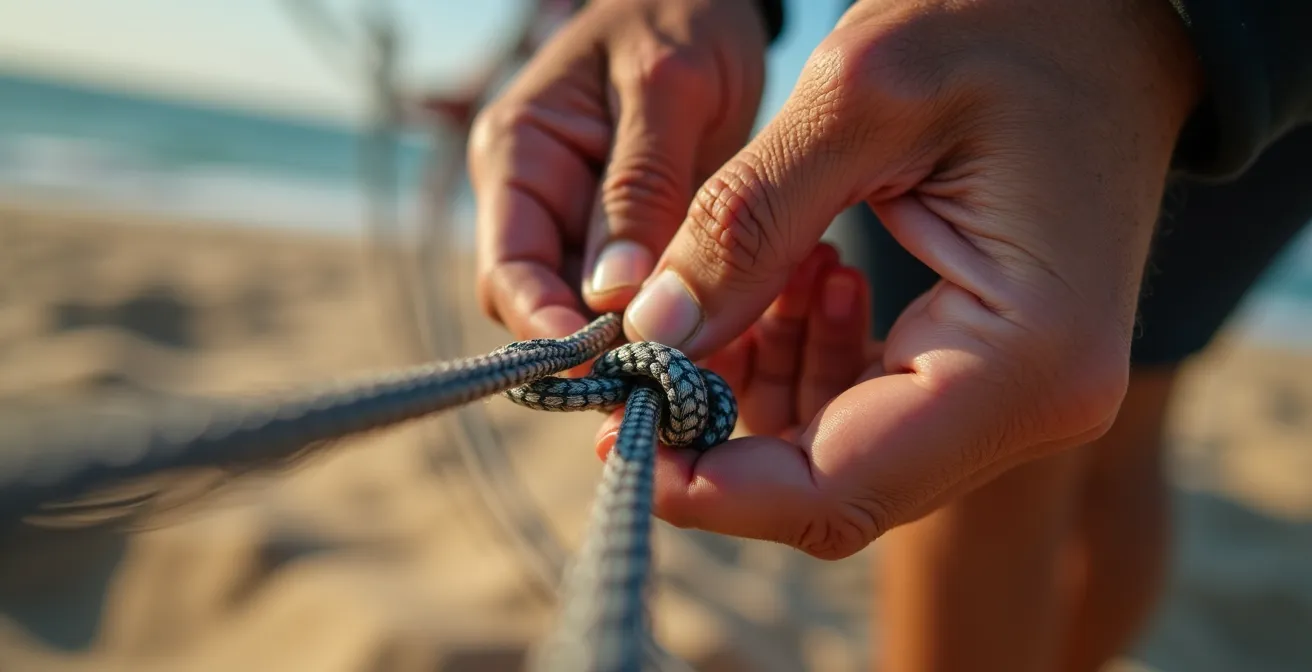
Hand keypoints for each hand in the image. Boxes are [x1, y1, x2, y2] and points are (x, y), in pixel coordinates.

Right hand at [469, 0, 769, 346]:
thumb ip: (641, 185)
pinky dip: (670, 319)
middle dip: (597, 348)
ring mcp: (583, 222)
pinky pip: (638, 298)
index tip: (604, 369)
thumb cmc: (683, 17)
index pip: (508, 269)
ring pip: (592, 313)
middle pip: (545, 305)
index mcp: (519, 154)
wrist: (715, 0)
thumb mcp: (668, 87)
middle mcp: (538, 198)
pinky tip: (716, 332)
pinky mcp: (632, 236)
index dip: (545, 329)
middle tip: (667, 380)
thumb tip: (612, 295)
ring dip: (638, 342)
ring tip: (698, 364)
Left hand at [609, 0, 1204, 557]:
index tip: (616, 434)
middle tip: (638, 356)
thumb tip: (649, 336)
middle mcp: (1037, 406)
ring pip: (844, 455)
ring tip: (739, 274)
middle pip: (836, 488)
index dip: (711, 486)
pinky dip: (807, 360)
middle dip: (721, 434)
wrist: (1116, 14)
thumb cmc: (1013, 23)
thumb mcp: (858, 99)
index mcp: (1024, 358)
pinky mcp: (994, 371)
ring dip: (760, 385)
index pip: (839, 489)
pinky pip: (872, 410)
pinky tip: (798, 275)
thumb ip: (746, 226)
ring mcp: (1019, 396)